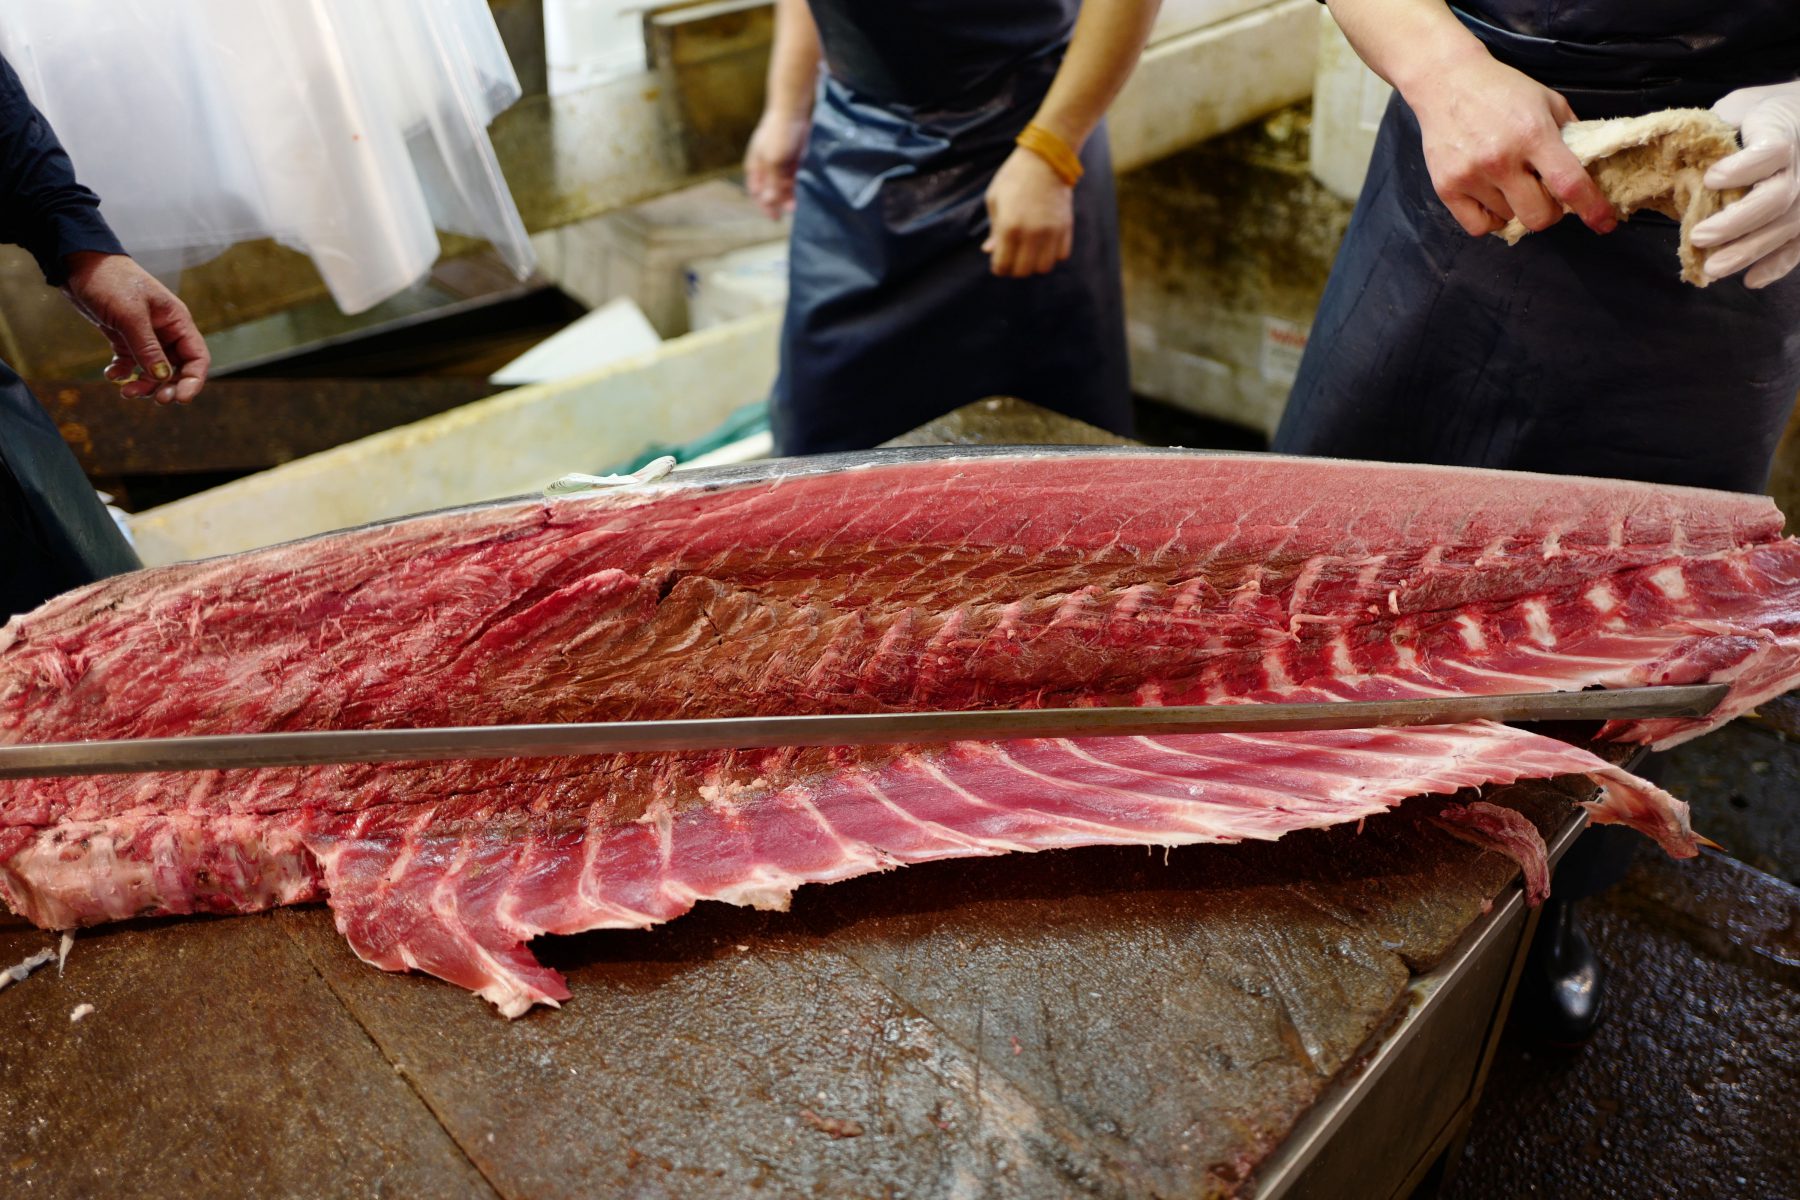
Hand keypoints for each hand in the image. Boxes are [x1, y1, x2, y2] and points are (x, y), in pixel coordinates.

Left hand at [60, 252, 208, 404]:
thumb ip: (147, 347)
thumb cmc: (110, 281)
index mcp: (176, 321)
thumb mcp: (130, 315)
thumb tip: (163, 377)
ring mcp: (145, 335)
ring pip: (154, 369)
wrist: (78, 264)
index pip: (197, 357)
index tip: (180, 398)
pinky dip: (124, 373)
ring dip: (144, 384)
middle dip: (167, 386)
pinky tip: (111, 374)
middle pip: (177, 368)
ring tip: (126, 391)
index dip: (193, 380)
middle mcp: (165, 331)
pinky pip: (131, 363)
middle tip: (155, 400)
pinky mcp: (124, 337)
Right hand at [744, 109, 810, 218]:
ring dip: (790, 195)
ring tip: (799, 203)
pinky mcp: (792, 158)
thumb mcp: (773, 161)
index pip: (756, 192)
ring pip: (783, 184)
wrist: (793, 110)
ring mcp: (779, 162)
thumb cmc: (778, 134)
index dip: (764, 206)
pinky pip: (794, 176)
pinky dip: (797, 184)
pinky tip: (804, 190)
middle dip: (779, 202)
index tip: (775, 218)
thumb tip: (769, 202)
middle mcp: (765, 166)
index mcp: (755, 167)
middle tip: (792, 210)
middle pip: (771, 190)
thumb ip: (772, 182)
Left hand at [982, 147, 1073, 276]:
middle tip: (1013, 257)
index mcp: (1009, 227)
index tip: (998, 261)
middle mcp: (1031, 233)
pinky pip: (1061, 255)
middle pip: (1023, 271)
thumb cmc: (1014, 177)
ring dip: (1035, 263)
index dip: (998, 267)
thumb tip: (989, 251)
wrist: (1046, 158)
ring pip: (1043, 267)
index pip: (1002, 265)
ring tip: (1029, 251)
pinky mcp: (1066, 227)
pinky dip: (1052, 254)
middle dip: (1015, 268)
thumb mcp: (995, 200)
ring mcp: (1051, 232)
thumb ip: (993, 230)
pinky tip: (1045, 243)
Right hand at [1403, 49, 1615, 236]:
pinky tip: (1492, 198)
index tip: (1604, 223)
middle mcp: (1501, 159)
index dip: (1592, 208)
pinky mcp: (1446, 187)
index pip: (1569, 184)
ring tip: (1507, 181)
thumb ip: (1569, 135)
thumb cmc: (1500, 90)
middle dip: (1550, 211)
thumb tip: (1589, 169)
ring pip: (1509, 220)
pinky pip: (1479, 226)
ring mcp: (1471, 176)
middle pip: (1539, 216)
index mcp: (1533, 135)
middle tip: (1543, 193)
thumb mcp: (1547, 101)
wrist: (1446, 81)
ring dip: (1516, 206)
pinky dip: (1491, 219)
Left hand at [1692, 82, 1799, 288]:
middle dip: (1736, 223)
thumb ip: (1714, 128)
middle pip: (1776, 199)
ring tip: (1711, 268)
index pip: (1772, 151)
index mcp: (1783, 130)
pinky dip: (1777, 264)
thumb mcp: (1738, 108)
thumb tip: (1671, 153)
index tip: (1711, 178)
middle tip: (1698, 237)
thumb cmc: (1762, 113)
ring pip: (1787, 226)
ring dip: (1748, 251)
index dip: (1743, 168)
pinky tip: (1751, 280)